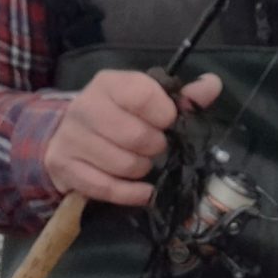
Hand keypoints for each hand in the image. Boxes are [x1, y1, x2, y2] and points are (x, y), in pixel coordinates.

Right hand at [46, 69, 221, 207]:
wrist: (68, 134)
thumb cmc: (117, 114)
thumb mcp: (147, 98)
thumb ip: (182, 95)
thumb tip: (212, 85)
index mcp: (108, 83)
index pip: (142, 95)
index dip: (164, 113)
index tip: (168, 121)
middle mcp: (85, 107)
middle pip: (134, 135)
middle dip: (155, 146)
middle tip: (156, 146)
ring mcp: (71, 138)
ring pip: (122, 165)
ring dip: (141, 168)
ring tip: (142, 161)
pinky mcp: (64, 167)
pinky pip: (105, 189)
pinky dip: (130, 193)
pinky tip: (142, 190)